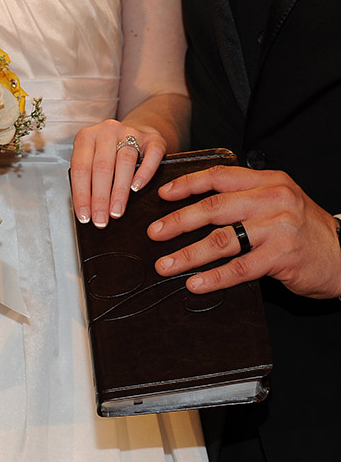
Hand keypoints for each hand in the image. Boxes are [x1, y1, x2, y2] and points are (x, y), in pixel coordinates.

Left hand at [71, 119, 166, 226]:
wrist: (136, 132)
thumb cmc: (110, 152)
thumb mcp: (92, 159)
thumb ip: (88, 178)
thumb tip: (89, 211)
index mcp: (86, 137)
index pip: (80, 169)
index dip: (81, 195)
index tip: (84, 216)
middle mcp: (107, 131)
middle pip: (102, 167)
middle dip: (100, 198)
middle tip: (100, 220)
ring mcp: (131, 132)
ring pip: (124, 162)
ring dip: (119, 191)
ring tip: (116, 211)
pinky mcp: (153, 138)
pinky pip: (151, 155)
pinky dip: (144, 173)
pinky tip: (137, 188)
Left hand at [147, 165, 340, 299]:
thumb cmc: (305, 232)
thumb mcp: (280, 203)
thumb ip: (247, 199)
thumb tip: (198, 209)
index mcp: (269, 181)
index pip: (220, 176)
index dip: (188, 184)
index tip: (162, 194)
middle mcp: (273, 199)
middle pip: (214, 208)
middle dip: (178, 222)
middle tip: (154, 233)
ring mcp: (278, 228)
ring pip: (222, 240)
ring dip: (188, 254)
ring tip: (166, 265)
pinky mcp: (282, 257)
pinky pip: (239, 268)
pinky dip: (213, 278)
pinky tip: (195, 284)